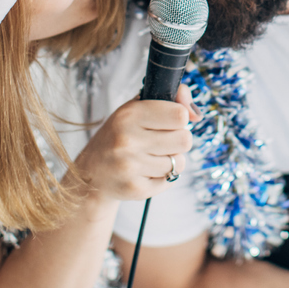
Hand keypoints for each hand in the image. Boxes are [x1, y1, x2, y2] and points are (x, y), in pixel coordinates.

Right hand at [73, 84, 196, 200]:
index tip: (168, 121)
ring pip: (179, 162)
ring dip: (171, 160)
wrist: (91, 173)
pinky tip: (145, 171)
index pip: (180, 115)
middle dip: (178, 140)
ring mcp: (130, 166)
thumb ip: (172, 98)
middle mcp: (127, 140)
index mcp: (129, 115)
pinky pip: (170, 180)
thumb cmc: (121, 134)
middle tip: (162, 140)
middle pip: (185, 140)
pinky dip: (163, 177)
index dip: (179, 118)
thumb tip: (197, 115)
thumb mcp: (138, 107)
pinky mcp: (135, 189)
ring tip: (151, 156)